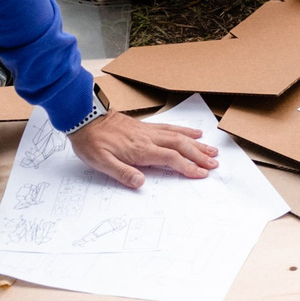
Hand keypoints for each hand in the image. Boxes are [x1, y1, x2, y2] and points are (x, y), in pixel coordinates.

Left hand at [70, 111, 217, 187]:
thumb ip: (121, 173)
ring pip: (178, 136)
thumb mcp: (101, 162)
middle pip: (180, 146)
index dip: (187, 166)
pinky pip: (170, 127)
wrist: (85, 117)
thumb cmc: (92, 142)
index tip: (202, 173)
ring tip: (212, 150)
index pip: (170, 158)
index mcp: (140, 150)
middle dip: (199, 155)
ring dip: (196, 144)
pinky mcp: (146, 126)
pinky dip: (185, 131)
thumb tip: (140, 182)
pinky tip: (194, 133)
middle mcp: (148, 138)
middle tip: (214, 164)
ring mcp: (148, 131)